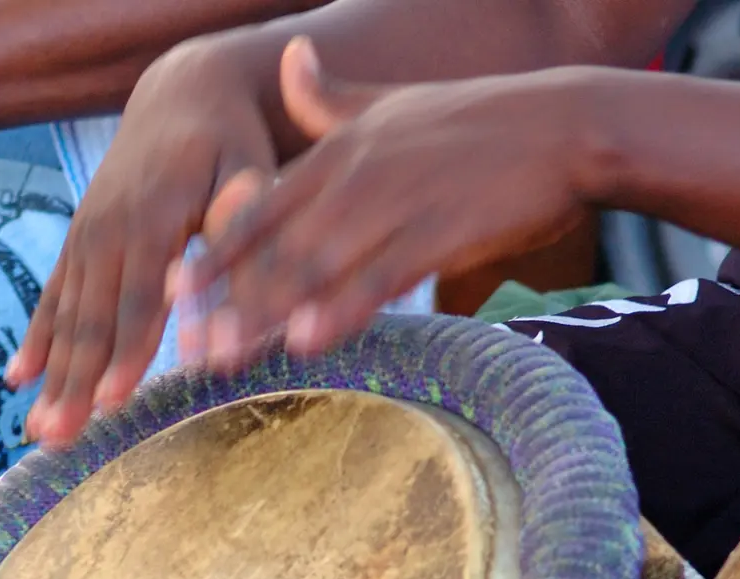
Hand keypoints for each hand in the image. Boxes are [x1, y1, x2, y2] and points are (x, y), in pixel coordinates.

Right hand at [6, 39, 278, 448]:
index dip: (125, 354)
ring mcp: (86, 235)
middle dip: (73, 384)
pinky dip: (37, 339)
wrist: (180, 95)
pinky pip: (52, 296)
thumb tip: (230, 271)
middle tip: (58, 440)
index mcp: (153, 217)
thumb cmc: (229, 141)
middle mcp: (107, 230)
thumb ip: (239, 222)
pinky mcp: (79, 240)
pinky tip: (18, 379)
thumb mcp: (248, 168)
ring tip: (39, 432)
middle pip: (90, 321)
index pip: (138, 300)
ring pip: (66, 317)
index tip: (112, 402)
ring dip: (52, 377)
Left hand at [185, 38, 601, 363]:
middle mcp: (352, 178)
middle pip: (274, 249)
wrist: (567, 124)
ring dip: (267, 316)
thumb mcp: (389, 102)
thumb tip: (289, 60)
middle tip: (187, 351)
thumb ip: (328, 98)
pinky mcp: (439, 231)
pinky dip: (342, 308)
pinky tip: (309, 340)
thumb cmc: (477, 121)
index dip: (215, 256)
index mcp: (335, 152)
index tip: (173, 296)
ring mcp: (394, 204)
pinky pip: (380, 276)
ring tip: (227, 358)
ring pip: (316, 267)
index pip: (258, 211)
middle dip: (227, 303)